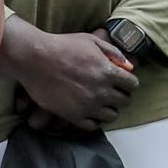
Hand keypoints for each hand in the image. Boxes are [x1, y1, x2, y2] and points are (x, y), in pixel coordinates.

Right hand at [5, 21, 137, 126]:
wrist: (34, 58)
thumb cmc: (63, 46)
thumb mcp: (92, 41)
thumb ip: (114, 53)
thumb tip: (130, 67)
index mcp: (108, 72)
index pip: (133, 85)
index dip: (129, 83)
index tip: (122, 82)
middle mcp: (101, 91)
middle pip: (125, 102)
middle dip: (121, 96)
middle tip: (112, 92)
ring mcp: (87, 106)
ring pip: (112, 116)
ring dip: (110, 109)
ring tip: (101, 103)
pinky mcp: (72, 116)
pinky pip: (93, 126)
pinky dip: (94, 120)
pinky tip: (89, 111)